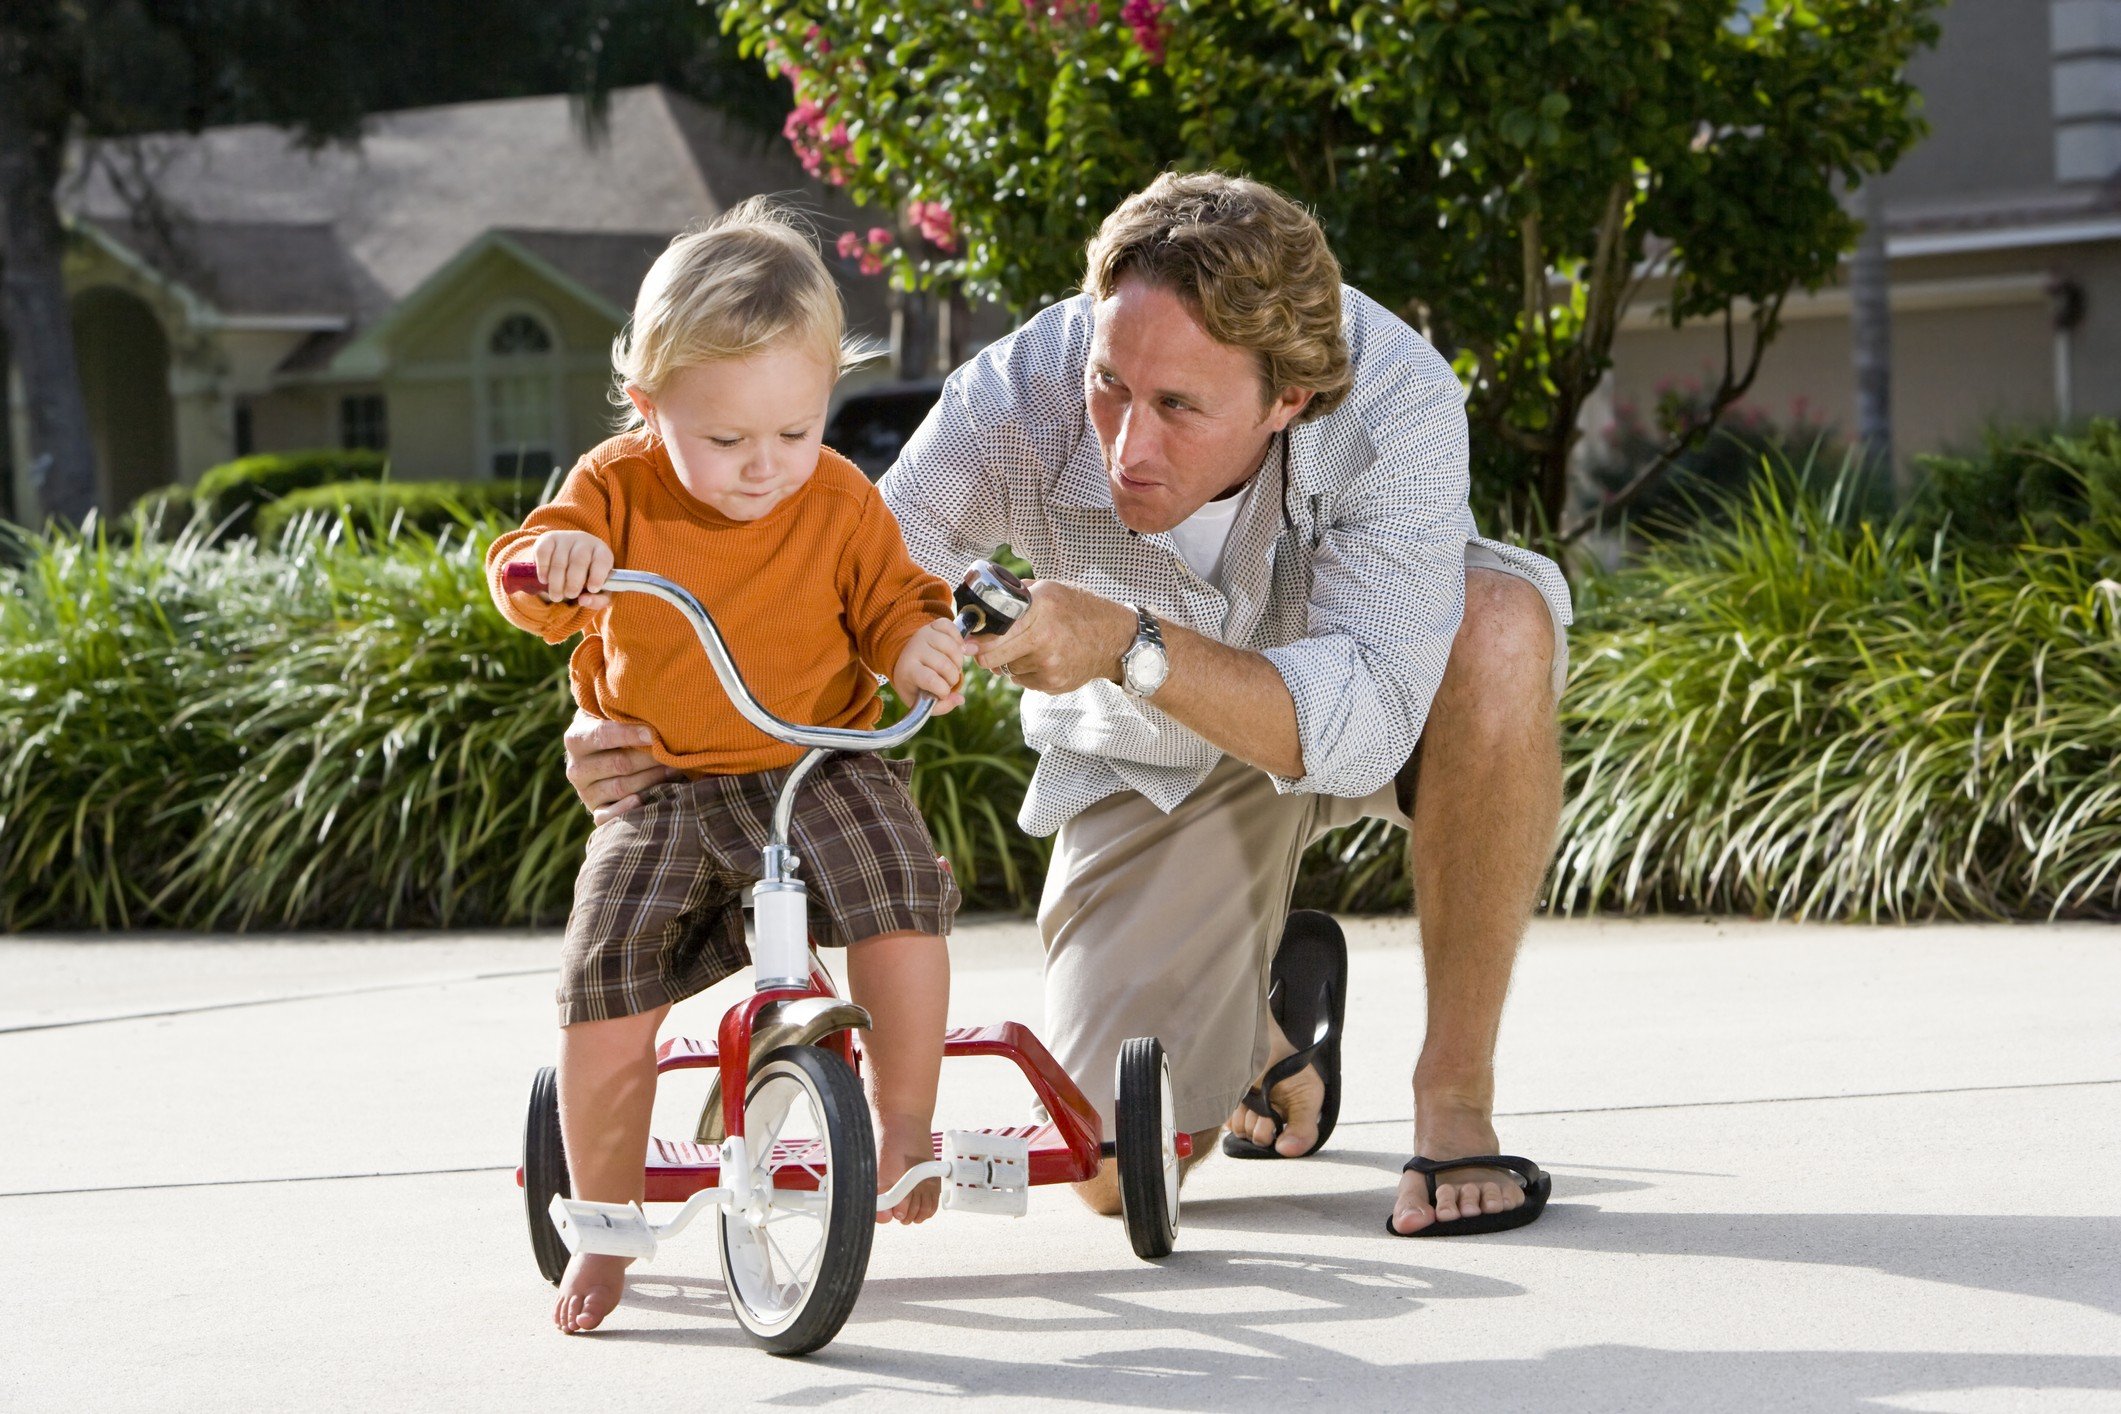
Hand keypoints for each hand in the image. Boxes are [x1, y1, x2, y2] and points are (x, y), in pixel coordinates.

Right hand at [523, 531, 614, 608]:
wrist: (567, 559)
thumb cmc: (587, 577)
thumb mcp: (598, 591)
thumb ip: (597, 600)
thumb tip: (584, 601)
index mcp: (602, 552)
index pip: (603, 560)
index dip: (598, 575)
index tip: (592, 589)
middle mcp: (585, 541)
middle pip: (579, 561)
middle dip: (574, 582)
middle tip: (570, 595)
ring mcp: (566, 538)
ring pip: (559, 561)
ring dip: (556, 582)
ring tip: (556, 596)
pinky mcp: (548, 538)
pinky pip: (543, 553)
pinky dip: (543, 569)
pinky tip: (545, 580)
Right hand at [563, 711, 681, 823]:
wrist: (599, 757)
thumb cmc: (614, 728)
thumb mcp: (609, 714)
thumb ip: (621, 708)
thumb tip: (651, 701)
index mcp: (576, 738)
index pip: (602, 735)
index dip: (628, 734)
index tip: (653, 734)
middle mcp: (575, 768)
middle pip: (619, 764)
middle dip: (649, 758)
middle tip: (674, 752)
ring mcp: (584, 792)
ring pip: (621, 788)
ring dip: (651, 779)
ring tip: (674, 769)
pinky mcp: (596, 811)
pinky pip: (608, 817)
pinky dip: (627, 809)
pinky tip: (644, 799)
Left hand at [890, 618, 966, 715]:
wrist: (906, 660)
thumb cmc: (915, 684)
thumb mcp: (920, 701)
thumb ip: (940, 707)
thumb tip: (960, 699)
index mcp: (907, 670)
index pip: (930, 679)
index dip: (943, 690)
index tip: (943, 693)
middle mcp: (914, 649)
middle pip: (944, 664)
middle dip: (953, 678)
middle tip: (949, 681)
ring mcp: (924, 635)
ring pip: (952, 647)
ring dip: (958, 662)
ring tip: (953, 667)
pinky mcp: (932, 625)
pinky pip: (952, 628)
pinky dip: (959, 641)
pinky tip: (956, 650)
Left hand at [971, 579, 1135, 694]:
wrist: (1113, 638)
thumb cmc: (1078, 609)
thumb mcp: (1049, 590)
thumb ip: (1016, 596)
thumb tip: (983, 603)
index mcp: (1038, 612)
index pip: (991, 637)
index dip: (974, 642)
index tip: (965, 643)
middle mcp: (1042, 641)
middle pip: (992, 660)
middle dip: (984, 655)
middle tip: (983, 649)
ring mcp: (1049, 666)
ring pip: (1008, 671)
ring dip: (1010, 662)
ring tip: (1027, 648)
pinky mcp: (1054, 684)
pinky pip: (1024, 681)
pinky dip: (1026, 672)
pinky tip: (1042, 659)